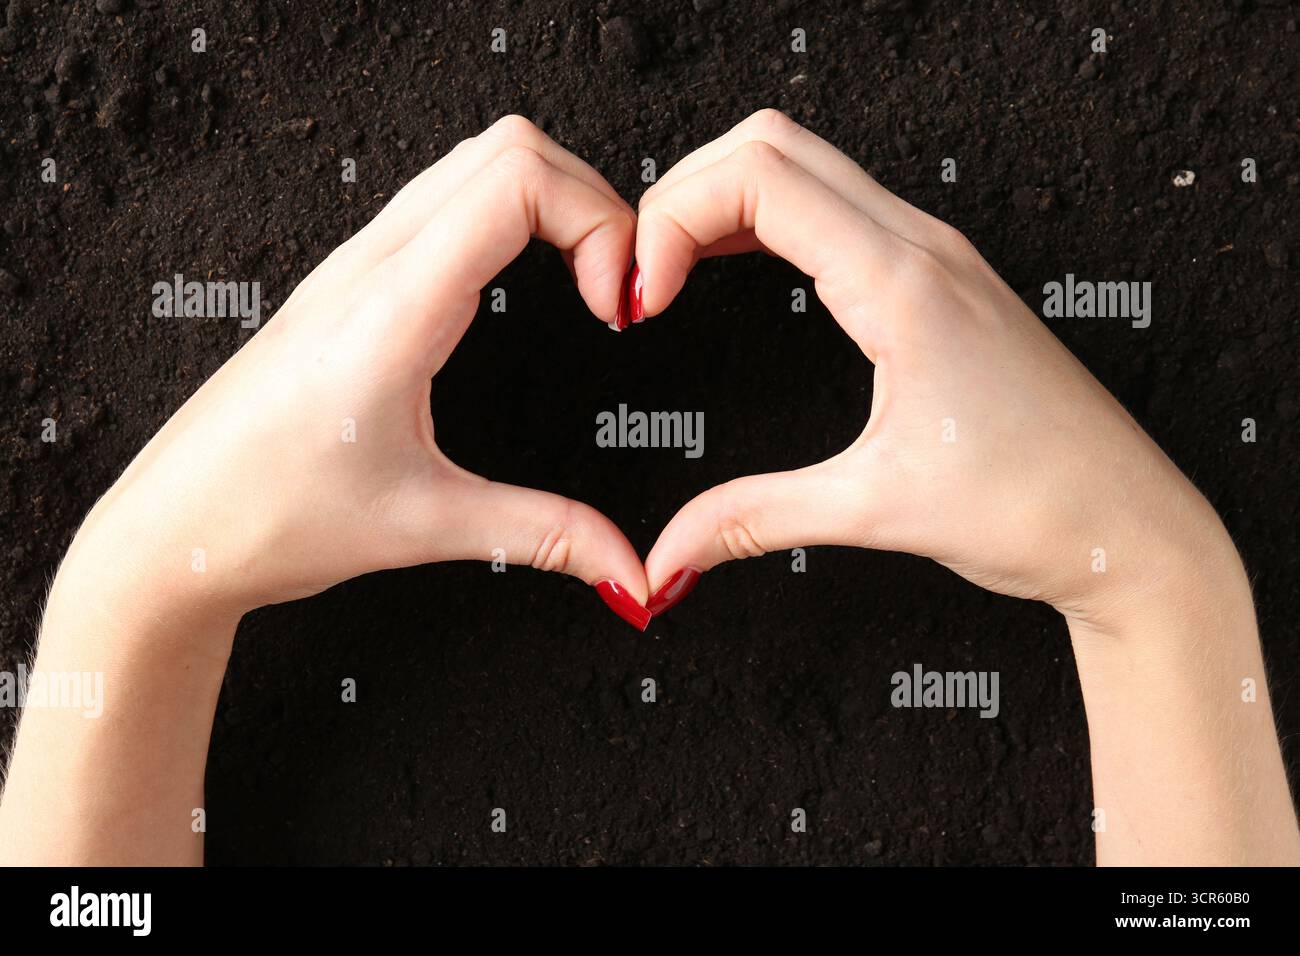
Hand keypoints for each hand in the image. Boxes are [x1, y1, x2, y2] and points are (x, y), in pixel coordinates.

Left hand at [62, 116, 649, 628]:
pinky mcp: (348, 281)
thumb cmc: (268, 518)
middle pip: (506, 148)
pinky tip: (522, 289)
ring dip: (550, 202)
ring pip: (472, 162)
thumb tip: (628, 570)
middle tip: (616, 288)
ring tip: (585, 284)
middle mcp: (369, 266)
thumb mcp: (426, 527)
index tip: (617, 306)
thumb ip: (545, 536)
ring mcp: (353, 264)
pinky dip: (508, 216)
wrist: (172, 530)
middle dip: (590, 200)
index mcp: (392, 310)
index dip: (598, 223)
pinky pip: (441, 199)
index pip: (515, 181)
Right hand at [633, 110, 1299, 864]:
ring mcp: (936, 255)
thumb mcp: (872, 512)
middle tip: (641, 276)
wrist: (1129, 528)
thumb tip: (665, 557)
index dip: (669, 218)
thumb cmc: (1037, 506)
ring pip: (805, 163)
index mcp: (903, 283)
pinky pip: (837, 206)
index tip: (639, 295)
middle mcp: (922, 247)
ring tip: (671, 272)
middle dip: (682, 194)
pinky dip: (768, 219)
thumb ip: (750, 521)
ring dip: (723, 199)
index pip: (758, 175)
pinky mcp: (941, 280)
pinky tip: (736, 269)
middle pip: (770, 145)